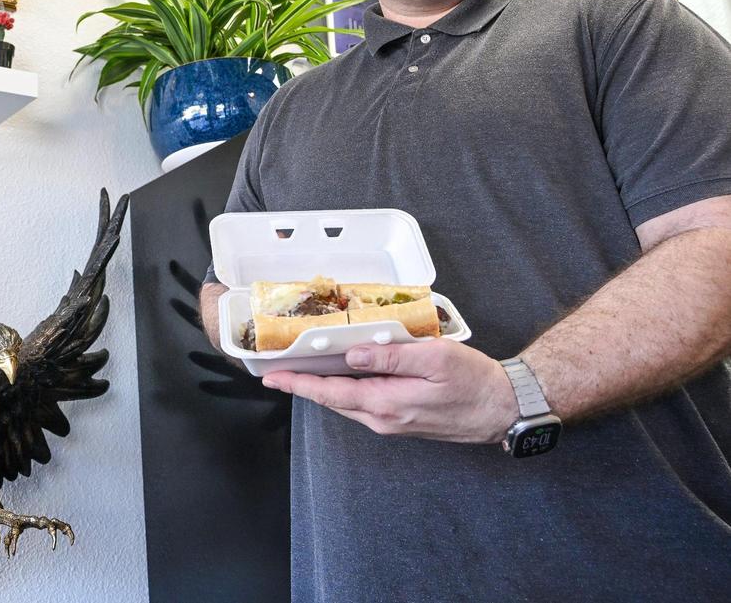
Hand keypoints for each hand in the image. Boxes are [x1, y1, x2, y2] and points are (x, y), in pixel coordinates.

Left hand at [261, 339, 518, 443]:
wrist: (504, 409)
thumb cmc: (474, 382)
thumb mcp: (434, 359)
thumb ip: (391, 356)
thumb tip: (352, 353)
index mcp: (387, 403)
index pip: (330, 393)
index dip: (298, 384)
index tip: (272, 378)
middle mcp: (384, 418)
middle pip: (333, 399)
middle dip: (303, 384)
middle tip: (279, 368)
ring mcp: (393, 422)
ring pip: (347, 402)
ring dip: (324, 386)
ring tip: (302, 367)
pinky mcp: (403, 419)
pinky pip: (364, 403)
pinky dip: (347, 388)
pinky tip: (344, 372)